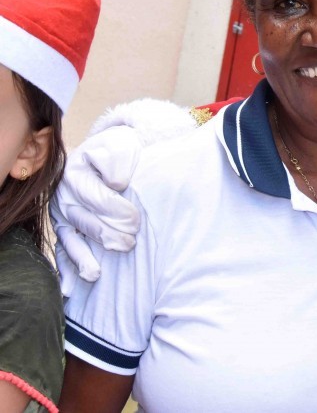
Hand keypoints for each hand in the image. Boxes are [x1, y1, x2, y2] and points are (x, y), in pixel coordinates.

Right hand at [51, 125, 142, 293]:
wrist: (110, 154)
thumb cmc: (118, 151)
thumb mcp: (121, 144)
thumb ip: (118, 159)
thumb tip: (118, 183)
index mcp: (76, 174)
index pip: (98, 199)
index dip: (118, 211)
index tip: (137, 221)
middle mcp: (65, 197)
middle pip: (87, 222)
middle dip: (108, 235)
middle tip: (130, 244)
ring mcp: (63, 215)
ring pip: (71, 240)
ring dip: (83, 258)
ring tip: (96, 274)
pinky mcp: (66, 229)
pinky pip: (63, 250)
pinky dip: (67, 269)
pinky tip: (71, 288)